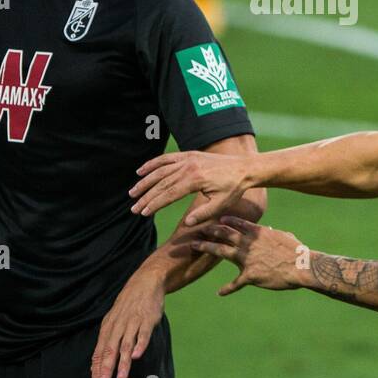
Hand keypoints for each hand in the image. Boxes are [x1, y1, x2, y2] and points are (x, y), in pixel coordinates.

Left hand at [91, 268, 164, 377]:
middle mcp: (118, 325)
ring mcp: (133, 322)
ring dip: (123, 361)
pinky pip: (143, 334)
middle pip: (110, 349)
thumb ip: (106, 342)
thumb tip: (96, 364)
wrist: (145, 282)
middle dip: (106, 367)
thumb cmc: (128, 305)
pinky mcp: (147, 319)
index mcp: (108, 327)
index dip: (97, 368)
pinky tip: (137, 356)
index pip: (100, 351)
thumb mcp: (113, 321)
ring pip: (126, 344)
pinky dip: (140, 345)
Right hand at [130, 150, 252, 224]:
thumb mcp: (222, 204)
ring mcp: (188, 158)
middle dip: (146, 197)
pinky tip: (141, 171)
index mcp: (195, 180)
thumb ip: (205, 213)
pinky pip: (166, 158)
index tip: (143, 213)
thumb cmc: (234, 188)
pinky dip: (153, 164)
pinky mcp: (189, 154)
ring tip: (133, 193)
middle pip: (161, 183)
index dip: (155, 204)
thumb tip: (189, 223)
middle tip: (134, 208)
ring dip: (145, 181)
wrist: (245, 167)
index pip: (169, 194)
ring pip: (160, 170)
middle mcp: (189, 166)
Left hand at [192, 215, 305, 295]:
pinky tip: (220, 293)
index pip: (236, 223)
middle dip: (210, 230)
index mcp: (257, 232)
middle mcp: (248, 243)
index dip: (225, 221)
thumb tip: (269, 229)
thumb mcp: (284, 236)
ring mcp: (247, 258)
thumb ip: (273, 233)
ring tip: (195, 245)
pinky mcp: (249, 275)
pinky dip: (227, 289)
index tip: (216, 219)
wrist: (300, 266)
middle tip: (200, 229)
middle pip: (224, 233)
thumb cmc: (296, 250)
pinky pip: (235, 283)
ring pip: (221, 251)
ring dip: (206, 247)